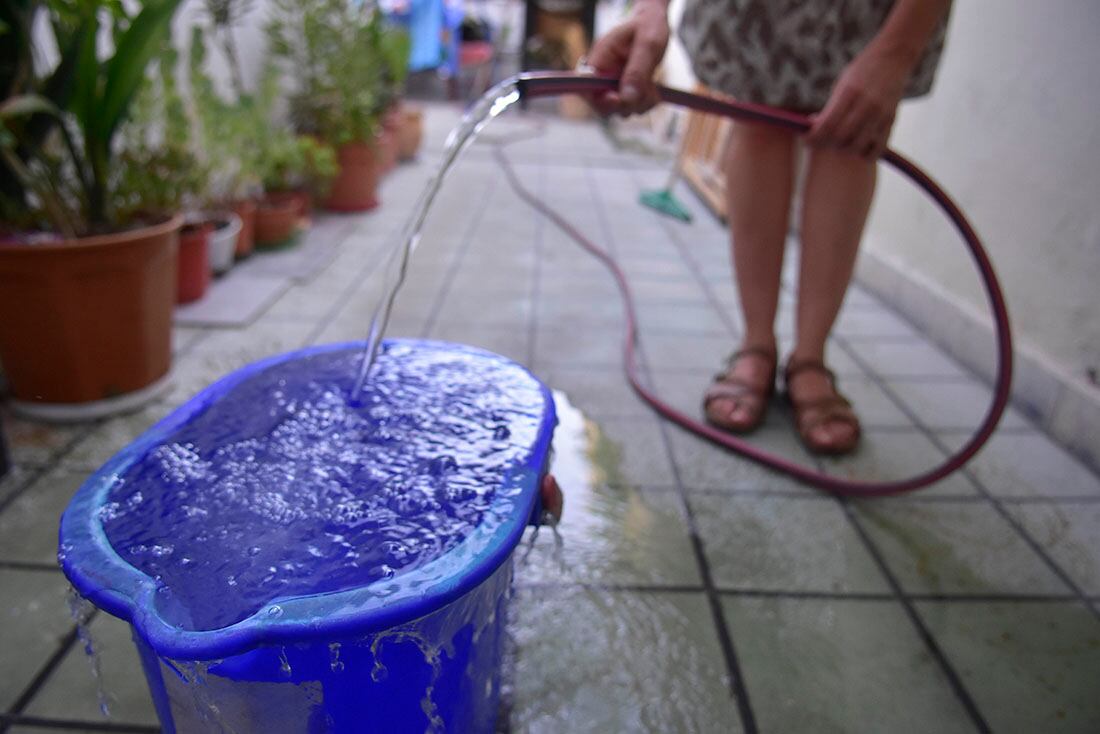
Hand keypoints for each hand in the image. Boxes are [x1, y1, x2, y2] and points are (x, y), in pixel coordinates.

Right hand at [586, 0, 668, 115]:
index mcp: (600, 59)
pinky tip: (653, 90)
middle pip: (601, 106)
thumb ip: (637, 70)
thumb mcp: (648, 43)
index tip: (618, 99)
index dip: (598, 100)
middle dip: (625, 104)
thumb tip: (627, 98)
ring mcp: (611, 84)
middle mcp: (601, 74)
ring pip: (618, 110)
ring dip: (639, 104)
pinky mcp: (623, 90)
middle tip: (646, 92)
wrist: (653, 23)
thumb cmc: (648, 26)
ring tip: (652, 87)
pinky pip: (630, 107)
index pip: (585, 87)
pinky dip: (644, 104)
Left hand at [807, 45, 912, 157]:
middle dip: (825, 144)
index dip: (813, 138)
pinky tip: (856, 147)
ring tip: (837, 141)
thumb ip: (830, 108)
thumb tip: (814, 130)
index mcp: (850, 93)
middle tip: (820, 141)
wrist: (894, 57)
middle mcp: (867, 104)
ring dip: (843, 149)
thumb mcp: (842, 84)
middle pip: (840, 138)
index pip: (826, 125)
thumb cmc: (862, 70)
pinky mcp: (892, 120)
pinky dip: (864, 154)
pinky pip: (877, 148)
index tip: (806, 140)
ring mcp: (881, 114)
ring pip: (857, 146)